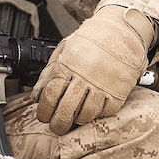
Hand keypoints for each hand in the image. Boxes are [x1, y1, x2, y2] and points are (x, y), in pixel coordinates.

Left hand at [35, 6, 155, 134]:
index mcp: (68, 65)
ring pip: (85, 115)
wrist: (122, 31)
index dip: (44, 110)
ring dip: (77, 121)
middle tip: (56, 126)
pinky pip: (104, 112)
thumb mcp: (64, 50)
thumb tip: (36, 96)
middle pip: (65, 110)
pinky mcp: (118, 92)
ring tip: (74, 118)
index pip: (50, 95)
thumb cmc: (91, 41)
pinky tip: (92, 110)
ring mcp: (103, 85)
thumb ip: (48, 73)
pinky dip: (96, 115)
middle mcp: (85, 77)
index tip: (43, 116)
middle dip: (57, 124)